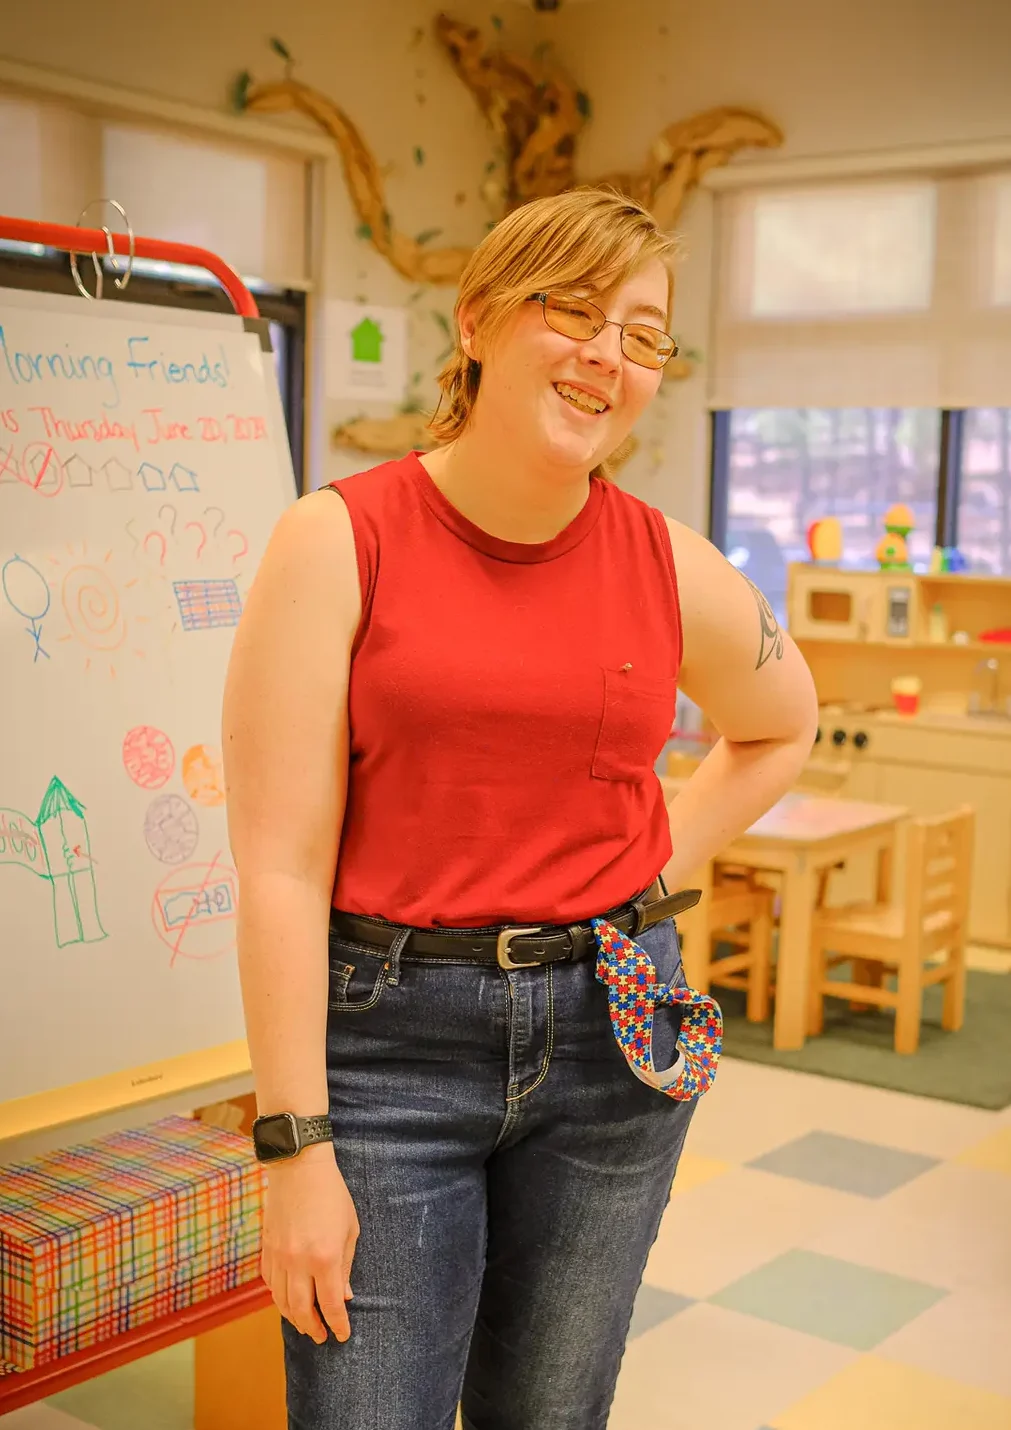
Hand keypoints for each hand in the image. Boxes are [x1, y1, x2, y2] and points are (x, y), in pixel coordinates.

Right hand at [260, 1142, 359, 1343]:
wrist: (299, 1167)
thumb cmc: (332, 1194)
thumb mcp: (350, 1228)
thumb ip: (346, 1265)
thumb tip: (345, 1296)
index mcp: (325, 1258)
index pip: (331, 1305)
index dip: (338, 1325)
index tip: (343, 1335)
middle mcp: (299, 1262)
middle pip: (302, 1311)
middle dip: (313, 1329)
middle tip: (321, 1337)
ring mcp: (279, 1256)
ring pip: (282, 1301)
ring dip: (294, 1318)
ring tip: (304, 1324)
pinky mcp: (267, 1248)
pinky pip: (270, 1283)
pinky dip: (279, 1297)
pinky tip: (287, 1299)